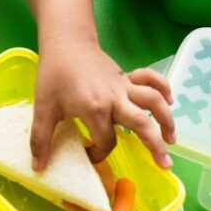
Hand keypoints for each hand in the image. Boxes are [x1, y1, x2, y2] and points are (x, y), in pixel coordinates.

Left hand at [30, 39, 175, 170]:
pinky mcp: (127, 76)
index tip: (89, 154)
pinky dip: (163, 88)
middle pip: (142, 123)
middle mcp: (114, 98)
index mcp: (94, 108)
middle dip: (155, 146)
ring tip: (172, 140)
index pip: (106, 141)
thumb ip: (41, 138)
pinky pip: (151, 80)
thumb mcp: (43, 107)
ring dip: (166, 119)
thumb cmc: (54, 74)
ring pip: (153, 101)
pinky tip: (169, 101)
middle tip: (165, 165)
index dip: (99, 154)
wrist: (66, 43)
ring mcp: (123, 86)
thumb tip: (38, 167)